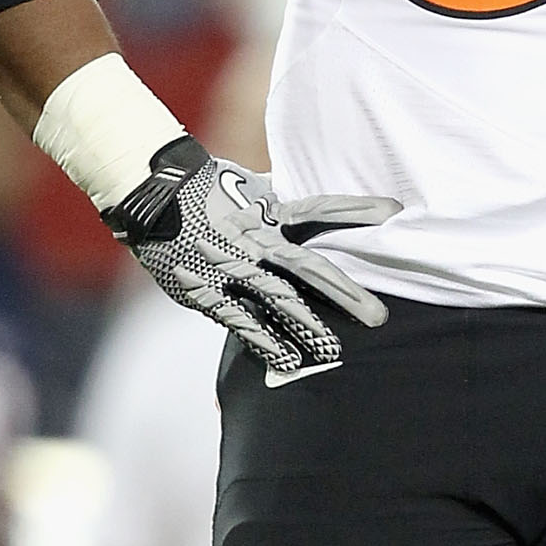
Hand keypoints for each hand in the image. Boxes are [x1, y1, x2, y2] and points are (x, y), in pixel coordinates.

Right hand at [103, 139, 399, 381]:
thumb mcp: (246, 185)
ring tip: (336, 349)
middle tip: (379, 317)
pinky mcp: (209, 290)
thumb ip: (278, 198)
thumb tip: (304, 196)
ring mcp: (233, 267)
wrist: (151, 193)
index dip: (357, 210)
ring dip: (308, 324)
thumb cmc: (201, 186)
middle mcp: (257, 239)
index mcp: (269, 211)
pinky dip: (265, 340)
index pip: (322, 209)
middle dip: (344, 293)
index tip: (394, 211)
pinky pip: (241, 320)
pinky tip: (287, 359)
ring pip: (279, 299)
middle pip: (310, 267)